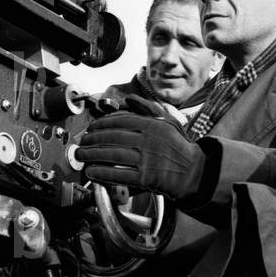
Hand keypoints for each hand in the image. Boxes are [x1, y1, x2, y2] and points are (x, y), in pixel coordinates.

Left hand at [76, 106, 208, 202]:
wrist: (194, 172)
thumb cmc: (179, 147)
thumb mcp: (168, 121)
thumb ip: (148, 108)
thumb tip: (129, 98)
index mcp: (152, 125)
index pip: (119, 121)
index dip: (100, 124)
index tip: (91, 128)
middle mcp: (149, 140)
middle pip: (112, 137)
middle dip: (91, 140)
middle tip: (82, 143)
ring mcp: (147, 160)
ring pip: (111, 155)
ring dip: (91, 155)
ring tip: (80, 156)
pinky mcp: (146, 178)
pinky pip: (118, 174)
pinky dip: (102, 173)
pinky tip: (92, 172)